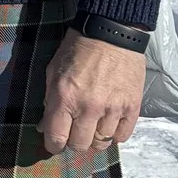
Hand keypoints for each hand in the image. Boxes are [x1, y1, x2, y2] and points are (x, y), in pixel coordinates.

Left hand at [39, 30, 146, 157]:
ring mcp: (113, 108)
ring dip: (95, 139)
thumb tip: (44, 127)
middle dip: (74, 143)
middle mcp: (89, 107)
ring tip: (93, 128)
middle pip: (80, 145)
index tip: (55, 143)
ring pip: (102, 143)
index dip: (53, 145)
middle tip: (74, 133)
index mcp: (65, 98)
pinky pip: (123, 136)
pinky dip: (115, 135)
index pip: (57, 138)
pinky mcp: (132, 106)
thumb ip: (48, 100)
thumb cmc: (78, 49)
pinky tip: (109, 125)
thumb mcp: (53, 71)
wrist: (112, 32)